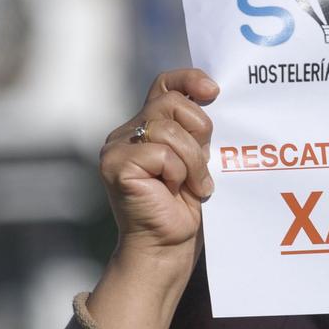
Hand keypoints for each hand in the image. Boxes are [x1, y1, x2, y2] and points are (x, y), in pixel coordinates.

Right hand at [87, 70, 219, 328]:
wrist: (167, 249)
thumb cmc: (182, 208)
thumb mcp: (195, 159)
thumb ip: (194, 130)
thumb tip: (210, 94)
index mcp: (144, 127)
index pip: (164, 85)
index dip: (189, 79)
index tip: (213, 91)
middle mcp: (125, 133)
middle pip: (171, 103)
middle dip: (198, 133)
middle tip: (202, 169)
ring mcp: (116, 148)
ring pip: (168, 129)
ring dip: (192, 161)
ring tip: (193, 186)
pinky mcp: (116, 165)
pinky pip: (160, 153)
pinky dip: (177, 173)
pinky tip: (174, 192)